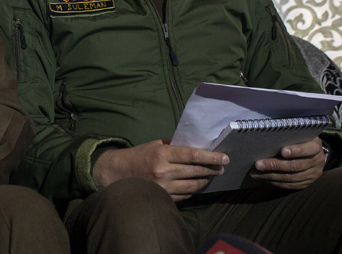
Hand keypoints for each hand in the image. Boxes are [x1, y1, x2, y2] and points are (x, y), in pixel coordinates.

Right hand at [92, 139, 228, 201]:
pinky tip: (197, 185)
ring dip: (205, 180)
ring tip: (212, 176)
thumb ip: (172, 146)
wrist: (117, 173)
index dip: (211, 157)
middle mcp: (164, 171)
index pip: (193, 155)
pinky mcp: (163, 197)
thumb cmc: (137, 156)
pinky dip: (193, 190)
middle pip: (196, 171)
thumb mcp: (153, 145)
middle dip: (212, 169)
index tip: (224, 158)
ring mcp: (164, 187)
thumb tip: (192, 147)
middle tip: (222, 167)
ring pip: (193, 185)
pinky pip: (185, 195)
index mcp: (162, 154)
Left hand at [251, 136, 323, 189]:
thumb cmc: (299, 139)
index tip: (282, 151)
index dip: (296, 151)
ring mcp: (314, 173)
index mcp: (316, 145)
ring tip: (256, 173)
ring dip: (271, 176)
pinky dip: (276, 183)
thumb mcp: (298, 134)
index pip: (309, 149)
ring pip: (292, 178)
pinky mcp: (308, 182)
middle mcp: (318, 160)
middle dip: (275, 165)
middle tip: (258, 164)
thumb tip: (266, 140)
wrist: (313, 152)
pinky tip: (265, 179)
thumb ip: (288, 136)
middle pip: (296, 166)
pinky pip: (291, 185)